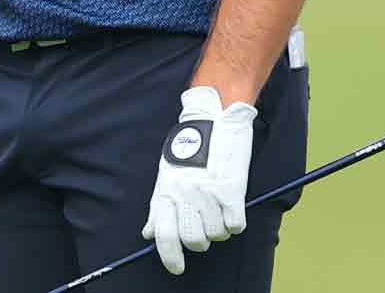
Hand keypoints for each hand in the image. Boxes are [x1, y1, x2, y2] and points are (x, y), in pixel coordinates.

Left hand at [141, 86, 256, 274]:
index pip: (164, 236)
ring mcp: (209, 194)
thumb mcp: (167, 174)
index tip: (177, 268)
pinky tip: (232, 206)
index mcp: (167, 191)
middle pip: (194, 240)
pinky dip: (236, 220)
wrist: (214, 117)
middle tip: (205, 227)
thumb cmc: (191, 144)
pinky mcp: (231, 190)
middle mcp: (186, 195)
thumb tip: (148, 233)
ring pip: (217, 234)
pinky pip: (235, 224)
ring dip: (221, 227)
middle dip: (201, 240)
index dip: (170, 258)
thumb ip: (159, 207)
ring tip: (219, 208)